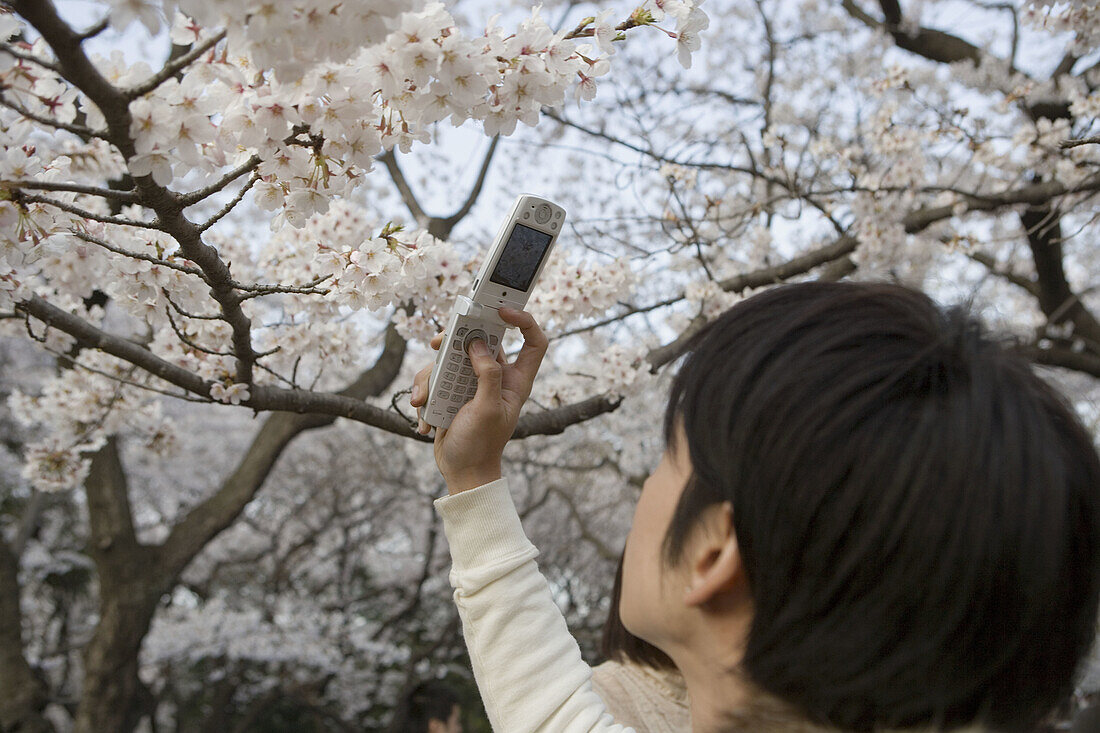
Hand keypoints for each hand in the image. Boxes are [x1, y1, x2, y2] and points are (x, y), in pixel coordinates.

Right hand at [409, 308, 548, 493]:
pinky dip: (425, 391)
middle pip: (481, 340)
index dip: (523, 320)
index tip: (501, 310)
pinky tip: (423, 413)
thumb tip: (477, 344)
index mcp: (516, 380)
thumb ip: (487, 374)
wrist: (461, 470)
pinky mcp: (452, 389)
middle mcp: (496, 376)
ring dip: (433, 376)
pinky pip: (436, 376)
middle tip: (439, 344)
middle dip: (457, 341)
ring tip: (424, 399)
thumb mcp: (487, 409)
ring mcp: (472, 382)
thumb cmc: (481, 445)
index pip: (533, 341)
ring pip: (452, 358)